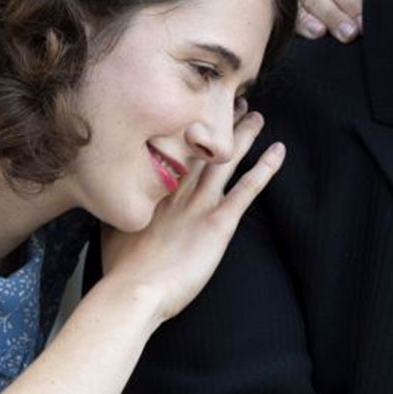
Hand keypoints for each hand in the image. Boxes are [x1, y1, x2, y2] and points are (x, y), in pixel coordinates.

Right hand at [97, 110, 284, 324]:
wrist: (134, 290)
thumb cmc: (122, 268)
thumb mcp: (114, 227)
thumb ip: (124, 208)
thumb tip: (115, 197)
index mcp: (154, 189)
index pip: (174, 149)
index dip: (188, 131)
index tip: (195, 113)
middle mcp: (177, 189)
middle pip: (202, 147)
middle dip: (217, 124)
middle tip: (231, 103)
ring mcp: (199, 204)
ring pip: (226, 159)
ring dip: (243, 136)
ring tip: (255, 115)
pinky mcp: (218, 222)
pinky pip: (248, 189)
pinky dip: (265, 169)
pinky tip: (278, 151)